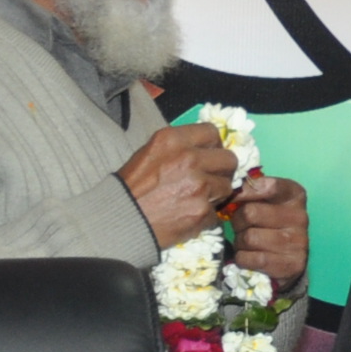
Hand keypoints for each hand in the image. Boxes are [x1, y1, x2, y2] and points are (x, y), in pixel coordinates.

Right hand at [119, 123, 238, 248]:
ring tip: (197, 199)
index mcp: (174, 139)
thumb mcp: (150, 152)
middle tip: (211, 179)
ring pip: (228, 187)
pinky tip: (189, 216)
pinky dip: (206, 217)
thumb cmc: (131, 187)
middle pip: (229, 159)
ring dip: (216, 195)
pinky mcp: (202, 211)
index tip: (211, 155)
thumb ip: (179, 147)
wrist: (120, 219)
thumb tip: (206, 149)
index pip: (212, 132)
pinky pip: (216, 213)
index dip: (214, 145)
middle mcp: (190, 158)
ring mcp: (199, 186)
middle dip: (223, 170)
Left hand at [227, 174, 309, 291]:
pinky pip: (252, 259)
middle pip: (250, 213)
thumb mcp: (264, 202)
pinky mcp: (292, 265)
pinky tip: (250, 257)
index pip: (267, 186)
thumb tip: (226, 190)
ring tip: (246, 243)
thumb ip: (250, 191)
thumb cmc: (269, 224)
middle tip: (241, 227)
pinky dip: (243, 259)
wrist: (286, 261)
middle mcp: (300, 216)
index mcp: (294, 195)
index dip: (243, 192)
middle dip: (238, 221)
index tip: (230, 199)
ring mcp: (298, 242)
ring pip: (249, 238)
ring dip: (240, 243)